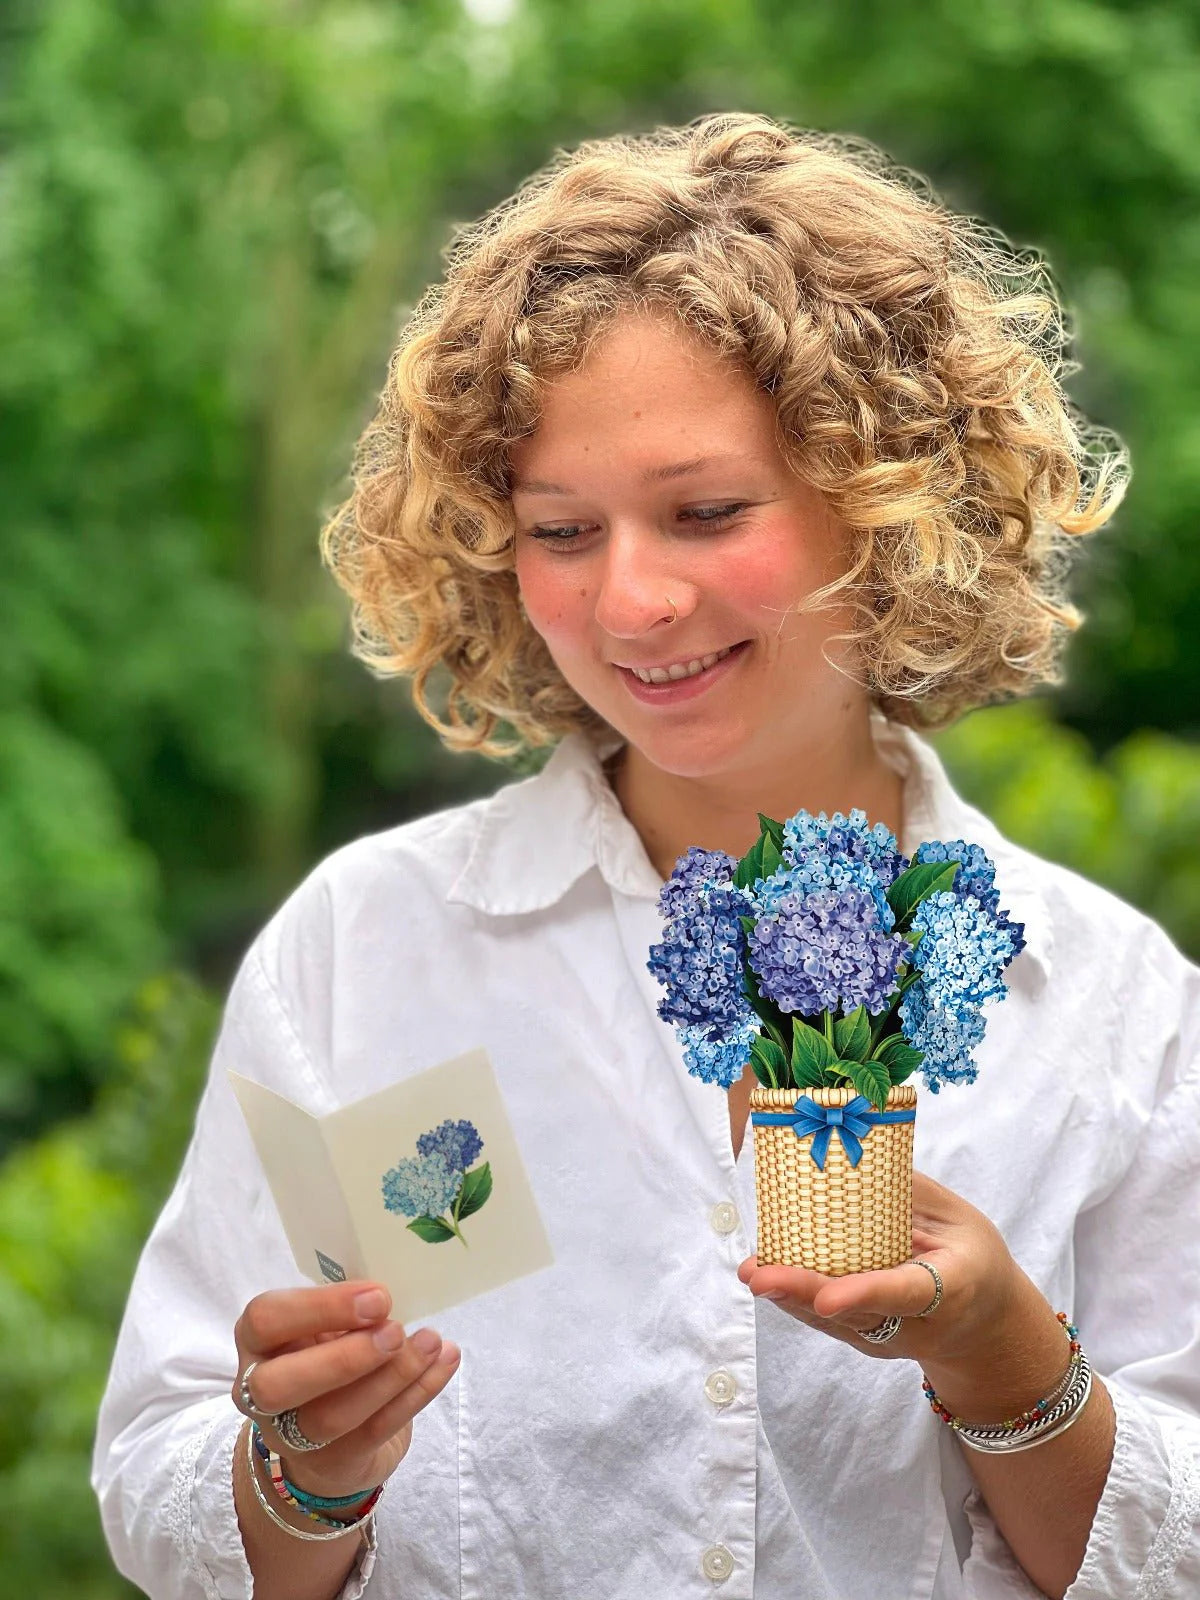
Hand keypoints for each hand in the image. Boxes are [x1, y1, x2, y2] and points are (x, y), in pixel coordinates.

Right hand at [231, 1279, 460, 1499]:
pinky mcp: (335, 1461)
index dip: (319, 1308)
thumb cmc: (329, 1355)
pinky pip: (376, 1430)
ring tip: (431, 1343)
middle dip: (343, 1358)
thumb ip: (346, 1309)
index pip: (265, 1320)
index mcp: (258, 1341)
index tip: (377, 1296)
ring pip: (331, 1416)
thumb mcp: (325, 1325)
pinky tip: (445, 1362)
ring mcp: (292, 1435)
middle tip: (396, 1331)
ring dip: (390, 1377)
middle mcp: (260, 1392)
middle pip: (278, 1385)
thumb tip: (391, 1293)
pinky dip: (417, 1394)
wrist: (329, 1440)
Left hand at [737, 1168, 1025, 1367]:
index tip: (827, 1299)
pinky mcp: (866, 1338)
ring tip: (752, 1272)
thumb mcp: (959, 1220)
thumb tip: (855, 1150)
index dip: (864, 1294)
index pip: (903, 1293)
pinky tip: (764, 1275)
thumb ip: (911, 1194)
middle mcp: (915, 1324)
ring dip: (790, 1297)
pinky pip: (827, 1320)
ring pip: (834, 1322)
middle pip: (855, 1314)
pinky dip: (796, 1298)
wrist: (985, 1326)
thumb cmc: (971, 1258)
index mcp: (949, 1289)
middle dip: (805, 1295)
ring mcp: (888, 1338)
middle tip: (761, 1277)